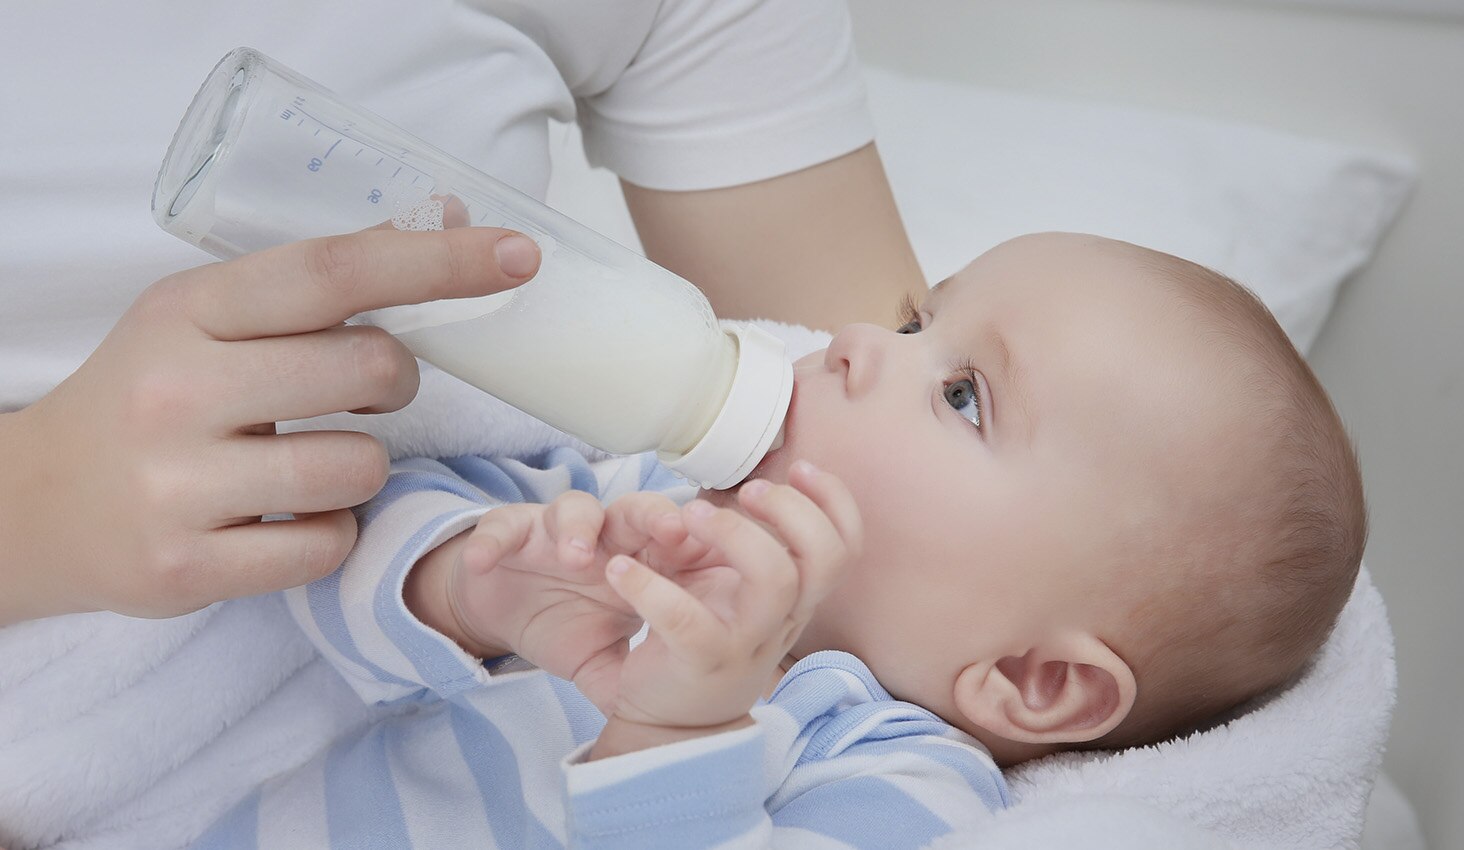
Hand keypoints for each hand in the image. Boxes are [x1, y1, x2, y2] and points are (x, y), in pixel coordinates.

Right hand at [0, 226, 539, 624]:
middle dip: (395, 382)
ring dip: (362, 466)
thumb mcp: (207, 318)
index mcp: (189, 310)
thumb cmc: (152, 397)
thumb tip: (441, 220)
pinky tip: (282, 518)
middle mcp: (178, 390)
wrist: (39, 506)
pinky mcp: (188, 567)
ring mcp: (179, 485)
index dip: (436, 261)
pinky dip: (330, 532)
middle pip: (368, 370)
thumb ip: (315, 284)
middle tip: (364, 391)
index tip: (517, 255)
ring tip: (307, 462)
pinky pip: (329, 546)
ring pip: (359, 468)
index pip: (333, 272)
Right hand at [407, 490, 690, 712]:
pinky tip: (483, 561)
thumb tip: (670, 728)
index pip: (677, 544)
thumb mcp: (603, 660)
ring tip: (575, 557)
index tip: (720, 560)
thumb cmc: (565, 628)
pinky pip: (501, 527)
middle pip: (638, 512)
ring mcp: (559, 531)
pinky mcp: (512, 531)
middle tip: (670, 532)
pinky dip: (492, 541)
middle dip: (656, 517)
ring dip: (578, 527)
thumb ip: (631, 675)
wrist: (506, 617)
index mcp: (639, 564)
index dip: (698, 547)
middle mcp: (605, 538)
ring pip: (577, 509)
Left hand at [591, 462, 861, 758]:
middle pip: (822, 560)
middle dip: (790, 512)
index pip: (845, 548)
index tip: (800, 466)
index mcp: (793, 599)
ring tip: (689, 516)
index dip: (834, 502)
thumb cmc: (704, 644)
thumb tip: (763, 487)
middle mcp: (780, 621)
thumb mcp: (741, 599)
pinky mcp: (700, 664)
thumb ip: (760, 553)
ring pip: (774, 582)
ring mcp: (746, 645)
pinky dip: (650, 587)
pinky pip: (687, 621)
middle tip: (746, 492)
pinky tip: (620, 570)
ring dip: (735, 534)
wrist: (667, 726)